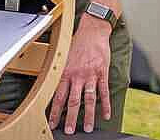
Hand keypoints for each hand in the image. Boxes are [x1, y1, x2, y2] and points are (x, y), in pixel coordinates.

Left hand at [49, 15, 111, 133]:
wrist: (92, 31)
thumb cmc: (77, 43)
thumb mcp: (64, 57)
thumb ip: (62, 73)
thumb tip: (55, 88)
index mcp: (65, 72)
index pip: (58, 96)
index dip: (54, 111)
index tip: (52, 122)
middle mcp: (77, 75)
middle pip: (73, 101)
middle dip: (70, 118)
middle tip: (69, 131)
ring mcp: (90, 75)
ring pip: (88, 99)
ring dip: (88, 115)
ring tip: (89, 128)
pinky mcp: (102, 73)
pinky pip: (104, 91)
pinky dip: (106, 105)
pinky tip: (106, 115)